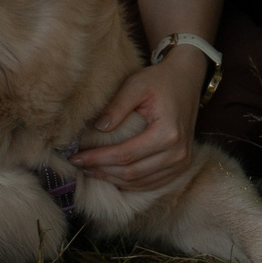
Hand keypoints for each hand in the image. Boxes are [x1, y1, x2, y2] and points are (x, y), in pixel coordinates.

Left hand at [71, 51, 207, 191]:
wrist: (187, 79)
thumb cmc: (160, 80)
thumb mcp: (136, 85)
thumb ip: (116, 106)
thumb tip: (97, 129)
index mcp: (167, 133)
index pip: (125, 154)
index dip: (98, 158)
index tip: (75, 157)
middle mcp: (178, 153)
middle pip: (131, 172)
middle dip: (101, 170)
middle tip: (78, 164)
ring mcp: (182, 162)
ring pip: (140, 182)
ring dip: (113, 179)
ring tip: (90, 170)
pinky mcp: (181, 166)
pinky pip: (152, 183)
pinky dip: (130, 183)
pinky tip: (111, 175)